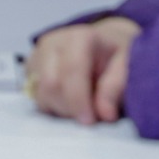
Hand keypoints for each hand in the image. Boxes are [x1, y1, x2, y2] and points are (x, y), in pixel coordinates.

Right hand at [27, 17, 141, 124]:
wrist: (104, 44)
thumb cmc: (117, 56)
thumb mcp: (128, 66)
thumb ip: (117, 87)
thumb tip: (104, 114)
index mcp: (79, 38)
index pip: (71, 71)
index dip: (78, 99)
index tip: (90, 121)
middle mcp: (53, 42)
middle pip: (51, 84)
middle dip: (69, 108)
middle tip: (90, 118)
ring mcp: (38, 53)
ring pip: (40, 93)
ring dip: (61, 109)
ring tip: (82, 108)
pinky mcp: (30, 67)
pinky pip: (35, 95)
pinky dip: (52, 106)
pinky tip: (69, 102)